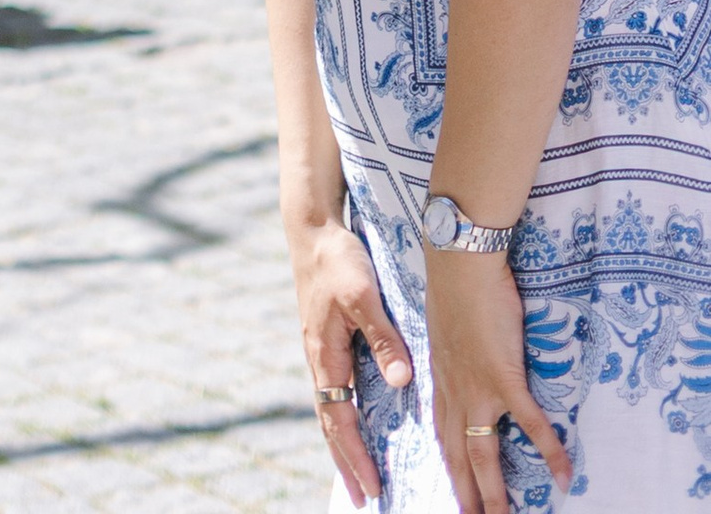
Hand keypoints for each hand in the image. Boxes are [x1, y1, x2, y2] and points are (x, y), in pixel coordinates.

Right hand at [287, 213, 410, 505]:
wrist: (313, 227)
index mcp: (325, 354)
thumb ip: (382, 338)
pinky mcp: (327, 338)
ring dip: (344, 441)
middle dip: (346, 461)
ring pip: (331, 407)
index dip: (356, 455)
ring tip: (358, 470)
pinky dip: (344, 414)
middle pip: (331, 422)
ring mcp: (321, 349)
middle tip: (364, 498)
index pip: (340, 418)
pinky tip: (357, 419)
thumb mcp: (363, 296)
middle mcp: (320, 358)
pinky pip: (335, 388)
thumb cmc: (337, 260)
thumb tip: (401, 383)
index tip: (372, 486)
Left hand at [426, 246, 569, 510]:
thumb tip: (464, 360)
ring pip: (484, 452)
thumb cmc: (455, 285)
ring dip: (494, 491)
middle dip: (465, 493)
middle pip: (458, 455)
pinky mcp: (505, 376)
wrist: (460, 260)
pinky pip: (530, 424)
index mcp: (441, 379)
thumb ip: (454, 354)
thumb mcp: (445, 328)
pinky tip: (564, 475)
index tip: (454, 490)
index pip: (442, 434)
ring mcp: (479, 387)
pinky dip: (548, 451)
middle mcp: (455, 391)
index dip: (449, 465)